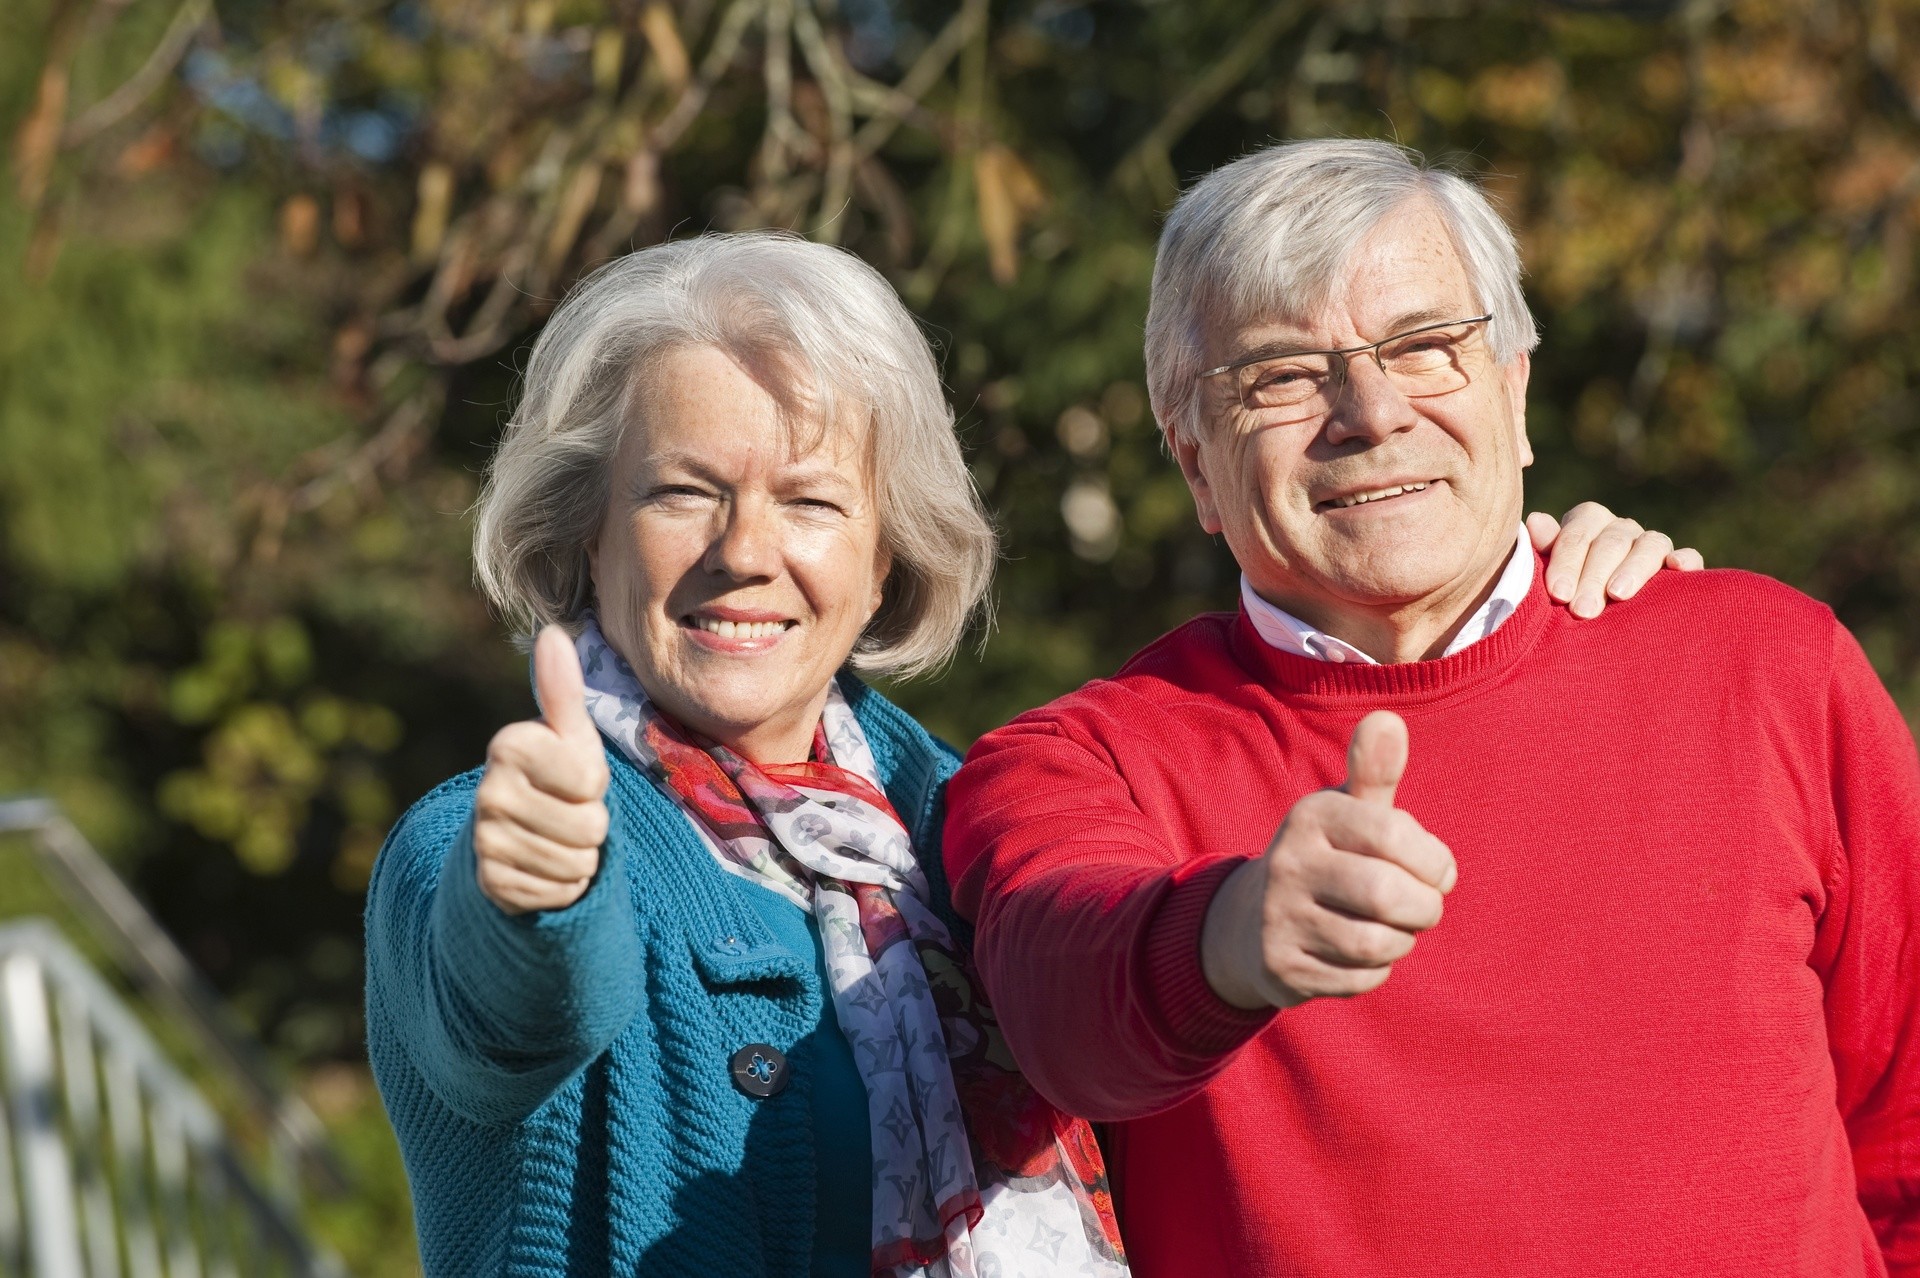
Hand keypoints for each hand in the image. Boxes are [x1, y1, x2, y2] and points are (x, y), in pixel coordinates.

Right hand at [472, 625, 611, 914]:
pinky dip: (562, 886)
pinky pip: (557, 893)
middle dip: (591, 826)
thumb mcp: (570, 735)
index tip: (574, 779)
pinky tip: (545, 866)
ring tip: (558, 839)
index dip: (595, 784)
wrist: (522, 835)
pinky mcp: (490, 883)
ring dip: (579, 857)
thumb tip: (552, 633)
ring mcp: (484, 840)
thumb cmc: (558, 775)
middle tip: (567, 813)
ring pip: (576, 863)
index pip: (590, 780)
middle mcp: (488, 792)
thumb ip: (563, 690)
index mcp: (509, 745)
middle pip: (589, 827)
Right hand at [1200, 711, 1455, 1010]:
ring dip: (1401, 942)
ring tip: (1392, 929)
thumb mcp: (1348, 812)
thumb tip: (1388, 719)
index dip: (1435, 861)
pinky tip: (1359, 955)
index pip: (1394, 834)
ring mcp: (1278, 916)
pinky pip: (1357, 979)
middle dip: (1424, 908)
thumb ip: (1374, 771)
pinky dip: (1375, 972)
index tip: (1438, 871)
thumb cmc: (1327, 858)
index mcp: (1312, 816)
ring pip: (1375, 943)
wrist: (1250, 922)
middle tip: (1424, 908)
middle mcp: (1288, 862)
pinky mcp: (1280, 967)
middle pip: (1386, 894)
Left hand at [1527, 503, 1704, 618]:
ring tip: (1618, 594)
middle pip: (1611, 542)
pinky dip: (1685, 559)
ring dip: (1633, 569)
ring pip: (1649, 545)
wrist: (1606, 618)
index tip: (1558, 593)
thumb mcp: (1554, 574)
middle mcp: (1621, 529)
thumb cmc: (1570, 593)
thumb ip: (1545, 551)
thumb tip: (1535, 520)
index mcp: (1588, 523)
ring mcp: (1652, 544)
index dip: (1566, 563)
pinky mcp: (1681, 563)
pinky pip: (1688, 556)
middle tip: (1582, 610)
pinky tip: (1676, 568)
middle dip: (1594, 577)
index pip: (1577, 534)